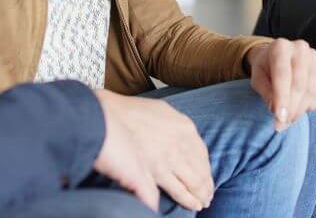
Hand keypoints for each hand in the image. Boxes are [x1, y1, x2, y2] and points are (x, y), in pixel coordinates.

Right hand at [93, 89, 212, 211]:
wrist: (109, 116)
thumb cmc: (131, 113)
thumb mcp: (163, 110)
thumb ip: (178, 126)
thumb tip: (186, 138)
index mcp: (185, 126)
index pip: (202, 153)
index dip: (206, 169)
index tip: (207, 177)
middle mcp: (182, 142)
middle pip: (201, 170)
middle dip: (206, 186)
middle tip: (207, 195)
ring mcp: (171, 157)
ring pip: (194, 182)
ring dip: (200, 195)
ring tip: (202, 202)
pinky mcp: (158, 171)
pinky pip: (179, 190)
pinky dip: (188, 199)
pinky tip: (193, 205)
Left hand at [247, 39, 315, 131]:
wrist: (278, 57)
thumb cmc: (266, 69)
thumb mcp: (258, 78)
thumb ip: (265, 92)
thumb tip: (277, 110)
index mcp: (280, 47)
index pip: (282, 75)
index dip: (281, 98)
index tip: (279, 118)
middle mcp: (300, 48)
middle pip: (299, 84)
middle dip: (291, 108)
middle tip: (282, 123)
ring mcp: (315, 57)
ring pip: (312, 90)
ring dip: (300, 109)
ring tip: (289, 118)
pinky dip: (312, 105)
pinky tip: (301, 108)